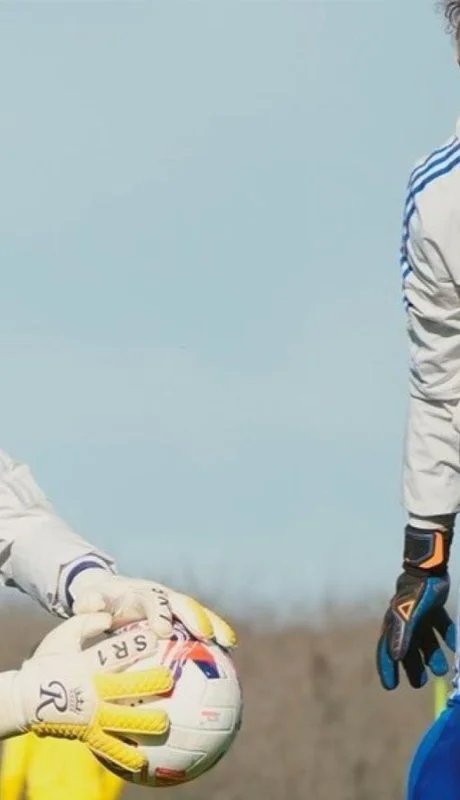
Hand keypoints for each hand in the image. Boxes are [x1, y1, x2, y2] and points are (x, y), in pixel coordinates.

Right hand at [10, 614, 173, 774]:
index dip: (137, 644)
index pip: (114, 652)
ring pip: (123, 720)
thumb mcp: (62, 636)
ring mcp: (91, 716)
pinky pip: (109, 748)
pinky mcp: (89, 735)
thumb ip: (86, 623)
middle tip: (169, 679)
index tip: (157, 637)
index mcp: (85, 665)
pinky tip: (144, 760)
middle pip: (126, 687)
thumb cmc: (48, 661)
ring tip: (165, 722)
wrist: (25, 699)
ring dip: (145, 722)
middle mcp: (91, 691)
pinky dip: (126, 756)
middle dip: (150, 683)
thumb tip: (109, 616)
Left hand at [70, 570, 236, 649]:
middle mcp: (161, 595)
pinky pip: (201, 626)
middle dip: (196, 616)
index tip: (163, 631)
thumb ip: (89, 603)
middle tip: (207, 634)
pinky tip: (227, 658)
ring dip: (214, 624)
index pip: (152, 600)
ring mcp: (173, 605)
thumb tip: (90, 607)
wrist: (112, 591)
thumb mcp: (90, 599)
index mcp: (140, 592)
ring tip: (229, 643)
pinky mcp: (180, 617)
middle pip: (183, 603)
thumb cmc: (100, 600)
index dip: (159, 613)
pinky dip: (214, 636)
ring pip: (198, 612)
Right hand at [376, 526, 454, 689]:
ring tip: (442, 671)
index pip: (387, 651)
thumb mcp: (407, 617)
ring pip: (425, 641)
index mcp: (394, 625)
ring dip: (432, 656)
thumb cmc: (414, 593)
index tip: (390, 686)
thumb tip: (396, 657)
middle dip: (413, 667)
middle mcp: (406, 622)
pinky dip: (446, 637)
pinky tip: (454, 646)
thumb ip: (401, 636)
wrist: (428, 568)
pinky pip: (441, 627)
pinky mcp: (434, 608)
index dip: (388, 669)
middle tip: (419, 684)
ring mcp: (420, 615)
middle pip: (407, 649)